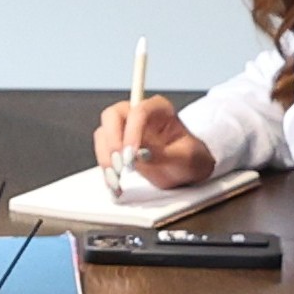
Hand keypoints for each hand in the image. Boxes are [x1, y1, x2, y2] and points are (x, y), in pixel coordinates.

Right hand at [92, 95, 215, 190]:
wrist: (186, 171)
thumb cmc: (190, 159)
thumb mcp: (187, 158)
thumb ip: (166, 154)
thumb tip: (140, 155)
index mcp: (159, 109)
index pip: (139, 111)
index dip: (131, 132)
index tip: (131, 157)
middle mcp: (138, 114)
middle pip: (112, 116)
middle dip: (112, 141)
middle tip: (119, 166)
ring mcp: (125, 129)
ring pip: (103, 134)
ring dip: (105, 158)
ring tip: (116, 180)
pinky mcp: (117, 146)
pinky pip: (103, 153)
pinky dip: (105, 169)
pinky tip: (114, 184)